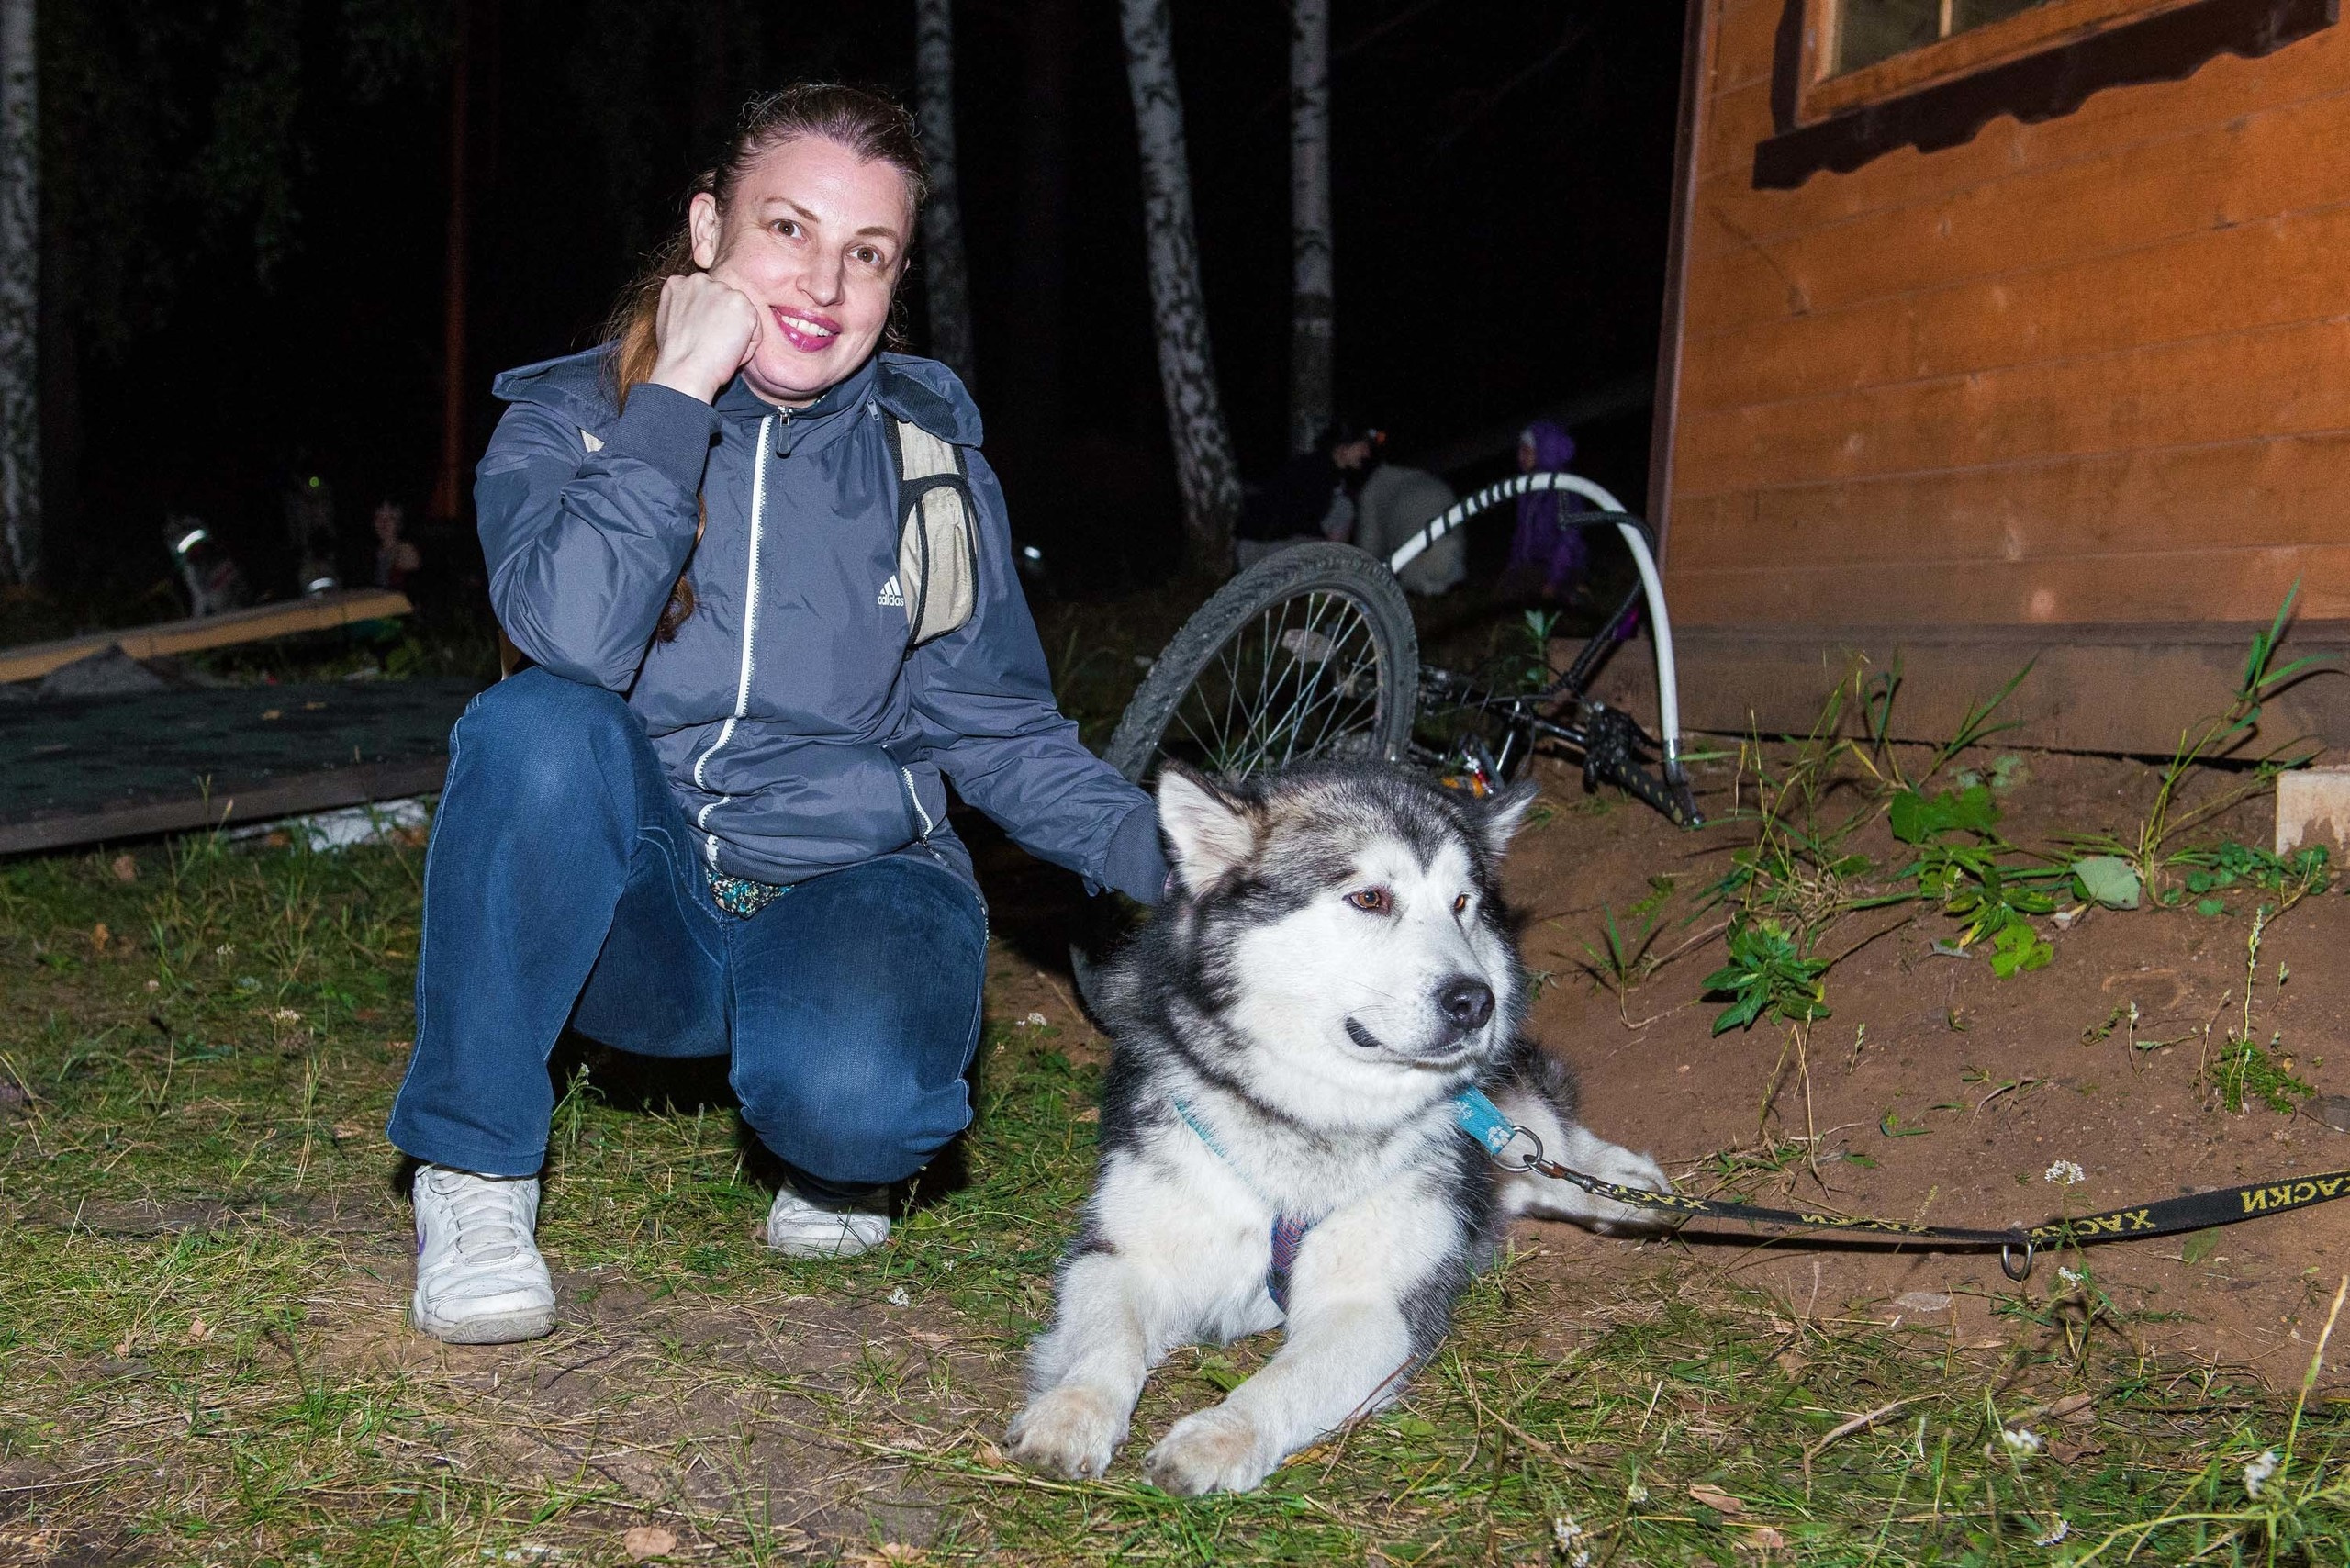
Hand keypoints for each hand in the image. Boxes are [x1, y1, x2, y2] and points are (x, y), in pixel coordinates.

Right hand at [647, 272, 759, 403]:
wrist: (685, 370)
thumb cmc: (676, 357)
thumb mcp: (671, 321)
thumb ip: (685, 308)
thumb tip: (699, 311)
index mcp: (678, 283)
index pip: (705, 297)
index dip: (706, 320)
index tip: (701, 336)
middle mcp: (699, 280)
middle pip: (724, 302)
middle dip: (723, 322)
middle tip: (711, 344)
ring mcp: (721, 290)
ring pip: (741, 314)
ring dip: (737, 333)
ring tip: (718, 349)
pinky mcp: (741, 303)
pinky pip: (755, 328)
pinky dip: (748, 345)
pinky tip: (729, 352)